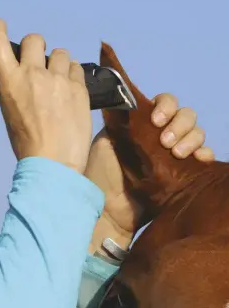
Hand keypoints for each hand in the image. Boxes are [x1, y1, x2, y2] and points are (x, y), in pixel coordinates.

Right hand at [0, 19, 91, 172]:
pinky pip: (76, 68)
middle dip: (36, 49)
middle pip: (35, 39)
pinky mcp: (79, 87)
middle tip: (40, 66)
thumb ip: (16, 87)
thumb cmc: (27, 144)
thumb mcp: (11, 111)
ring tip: (60, 83)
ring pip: (60, 53)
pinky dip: (73, 76)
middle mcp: (33, 73)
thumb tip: (25, 76)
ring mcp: (58, 79)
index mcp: (9, 81)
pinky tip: (72, 92)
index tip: (0, 27)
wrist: (54, 163)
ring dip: (59, 64)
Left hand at [86, 93, 214, 254]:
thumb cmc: (102, 175)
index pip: (165, 102)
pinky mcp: (186, 173)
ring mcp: (175, 153)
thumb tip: (129, 98)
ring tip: (177, 154)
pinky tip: (199, 160)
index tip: (156, 120)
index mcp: (143, 123)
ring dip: (191, 139)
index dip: (165, 106)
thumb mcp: (106, 140)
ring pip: (197, 133)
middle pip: (185, 115)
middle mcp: (162, 134)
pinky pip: (205, 156)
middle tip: (165, 142)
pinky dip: (205, 154)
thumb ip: (120, 118)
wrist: (109, 209)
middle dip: (179, 124)